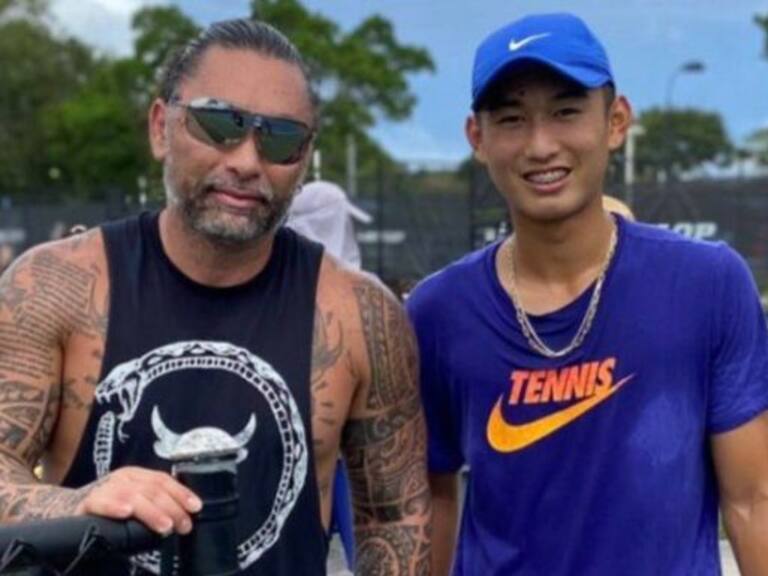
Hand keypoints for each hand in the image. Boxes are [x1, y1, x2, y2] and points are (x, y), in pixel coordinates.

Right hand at [74, 467, 202, 534]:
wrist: (69, 512)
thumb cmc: (110, 513)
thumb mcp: (136, 506)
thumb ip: (155, 507)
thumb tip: (184, 517)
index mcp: (137, 476)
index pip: (163, 481)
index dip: (181, 493)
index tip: (196, 507)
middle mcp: (122, 478)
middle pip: (152, 489)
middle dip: (172, 508)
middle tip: (182, 525)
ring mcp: (105, 488)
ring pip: (132, 495)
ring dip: (151, 511)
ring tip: (164, 525)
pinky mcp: (87, 503)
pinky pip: (101, 502)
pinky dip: (114, 506)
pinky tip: (126, 512)